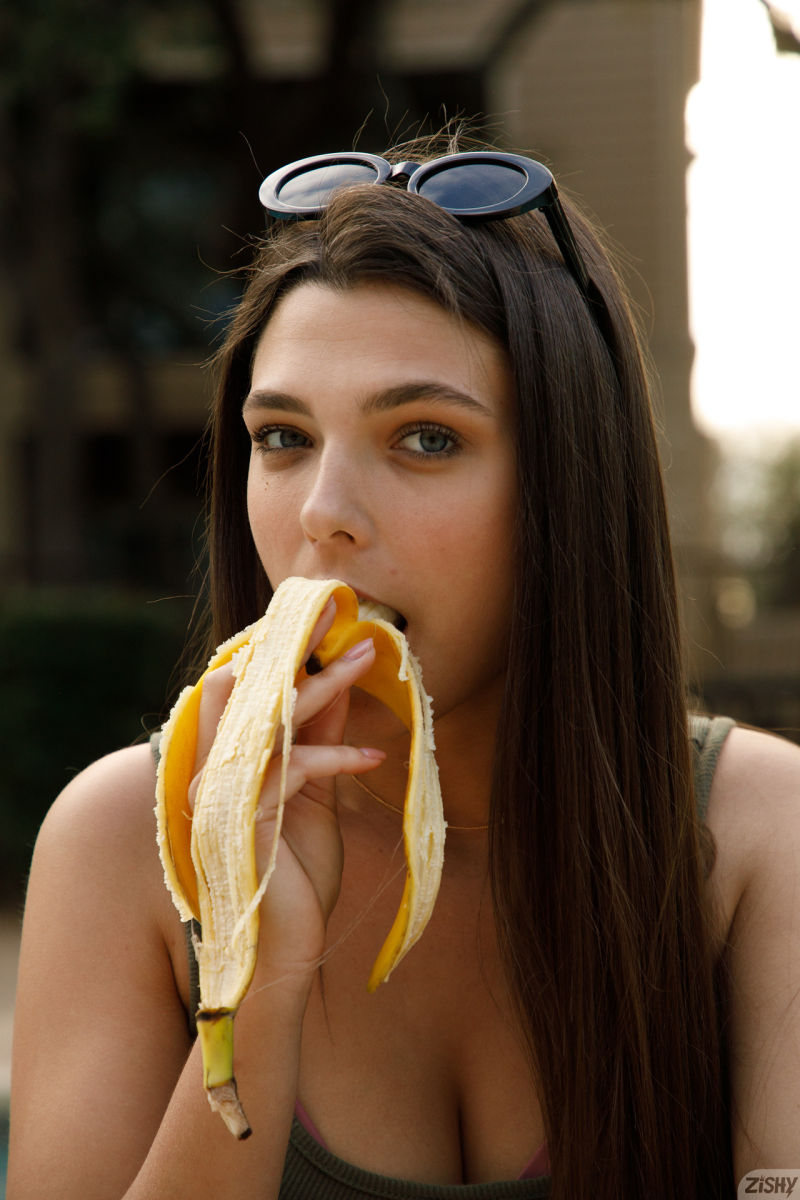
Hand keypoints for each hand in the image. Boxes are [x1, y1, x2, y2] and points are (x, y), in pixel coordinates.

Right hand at [189, 600, 383, 982]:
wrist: (284, 959)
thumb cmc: (296, 881)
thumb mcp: (316, 799)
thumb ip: (318, 744)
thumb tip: (335, 687)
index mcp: (228, 767)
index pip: (249, 692)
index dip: (284, 652)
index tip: (324, 620)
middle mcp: (214, 775)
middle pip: (251, 690)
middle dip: (298, 648)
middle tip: (343, 615)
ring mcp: (223, 798)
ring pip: (271, 719)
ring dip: (325, 686)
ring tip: (369, 658)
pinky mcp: (244, 821)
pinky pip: (293, 768)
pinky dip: (337, 756)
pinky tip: (373, 758)